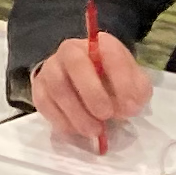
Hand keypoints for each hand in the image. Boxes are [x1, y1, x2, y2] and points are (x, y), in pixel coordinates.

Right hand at [29, 28, 153, 152]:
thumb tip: (129, 106)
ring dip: (77, 112)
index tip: (131, 108)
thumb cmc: (111, 81)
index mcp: (99, 44)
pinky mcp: (38, 88)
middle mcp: (71, 50)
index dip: (122, 81)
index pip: (109, 53)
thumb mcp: (133, 81)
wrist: (82, 81)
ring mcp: (51, 68)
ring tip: (94, 130)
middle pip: (76, 64)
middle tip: (106, 116)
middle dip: (93, 93)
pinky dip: (61, 120)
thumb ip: (137, 90)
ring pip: (58, 86)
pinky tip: (76, 130)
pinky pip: (44, 103)